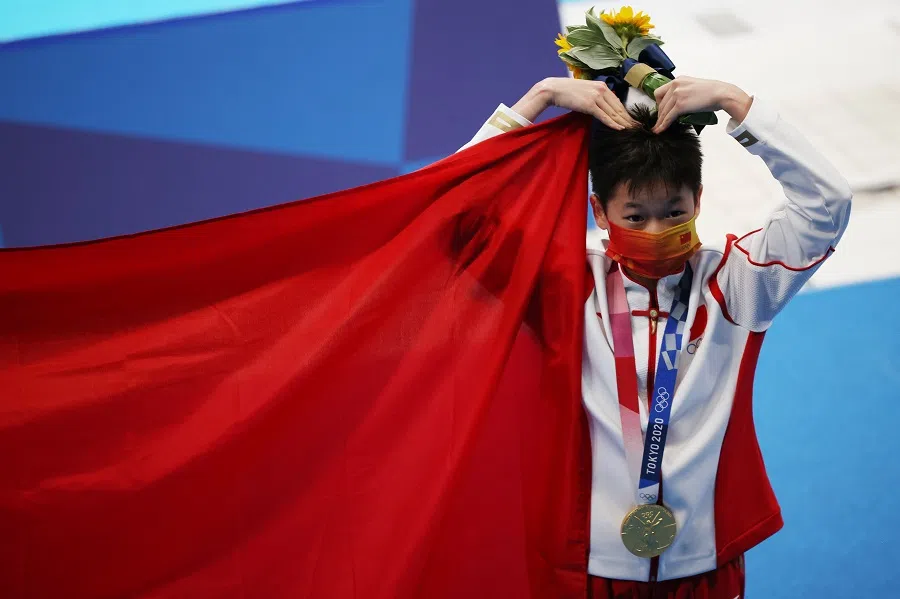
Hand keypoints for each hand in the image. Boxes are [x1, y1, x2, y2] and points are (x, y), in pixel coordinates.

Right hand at [513, 78, 637, 129]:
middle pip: (618, 107)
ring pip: (613, 112)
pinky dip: (613, 123)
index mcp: (602, 86)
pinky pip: (604, 116)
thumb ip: (596, 98)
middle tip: (637, 127)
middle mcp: (602, 89)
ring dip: (623, 122)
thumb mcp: (585, 92)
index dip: (625, 112)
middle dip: (628, 119)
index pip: (617, 102)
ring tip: (631, 130)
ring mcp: (596, 96)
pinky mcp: (590, 104)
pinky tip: (620, 128)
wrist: (554, 89)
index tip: (632, 120)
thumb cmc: (567, 92)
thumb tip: (602, 109)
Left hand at [652, 76, 751, 132]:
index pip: (660, 92)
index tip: (661, 110)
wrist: (722, 94)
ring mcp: (677, 94)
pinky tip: (660, 130)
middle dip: (659, 113)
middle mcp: (676, 85)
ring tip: (658, 129)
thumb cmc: (712, 92)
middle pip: (660, 102)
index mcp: (678, 80)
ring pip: (663, 111)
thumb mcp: (693, 87)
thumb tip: (678, 104)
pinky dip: (663, 125)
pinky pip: (668, 117)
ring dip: (660, 121)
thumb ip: (683, 92)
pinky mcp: (680, 105)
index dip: (658, 103)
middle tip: (660, 121)